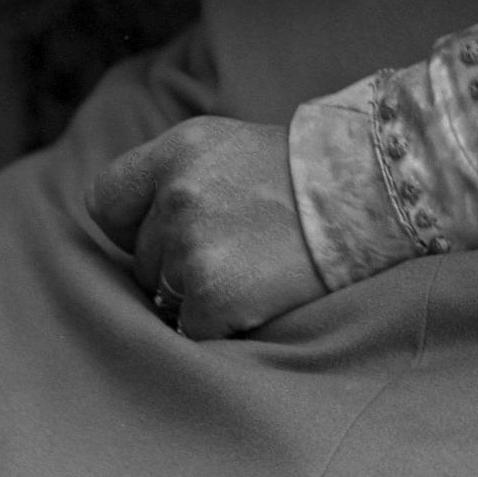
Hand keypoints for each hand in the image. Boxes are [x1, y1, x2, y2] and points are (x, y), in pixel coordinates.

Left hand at [85, 117, 325, 339]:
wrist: (372, 192)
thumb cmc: (300, 176)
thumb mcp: (224, 148)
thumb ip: (171, 179)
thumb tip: (133, 236)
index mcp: (175, 152)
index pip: (105, 202)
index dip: (133, 227)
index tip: (167, 233)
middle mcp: (175, 194)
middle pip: (141, 258)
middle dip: (176, 265)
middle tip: (237, 249)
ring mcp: (192, 245)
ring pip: (164, 296)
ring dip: (199, 296)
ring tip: (252, 269)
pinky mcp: (212, 293)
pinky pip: (190, 328)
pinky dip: (220, 325)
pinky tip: (258, 296)